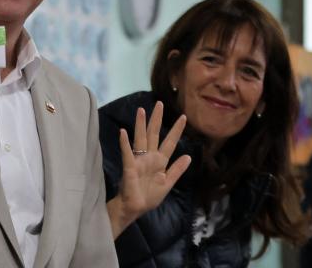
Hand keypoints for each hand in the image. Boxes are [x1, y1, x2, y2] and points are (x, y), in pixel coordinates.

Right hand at [106, 101, 190, 238]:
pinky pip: (127, 153)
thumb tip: (188, 156)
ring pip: (140, 139)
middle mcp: (149, 157)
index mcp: (160, 161)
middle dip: (157, 120)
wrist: (135, 208)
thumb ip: (176, 170)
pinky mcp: (130, 167)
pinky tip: (123, 133)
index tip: (183, 117)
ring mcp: (139, 160)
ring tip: (141, 111)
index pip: (169, 142)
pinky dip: (125, 143)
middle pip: (153, 135)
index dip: (176, 130)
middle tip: (159, 104)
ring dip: (140, 125)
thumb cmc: (149, 197)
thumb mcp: (167, 184)